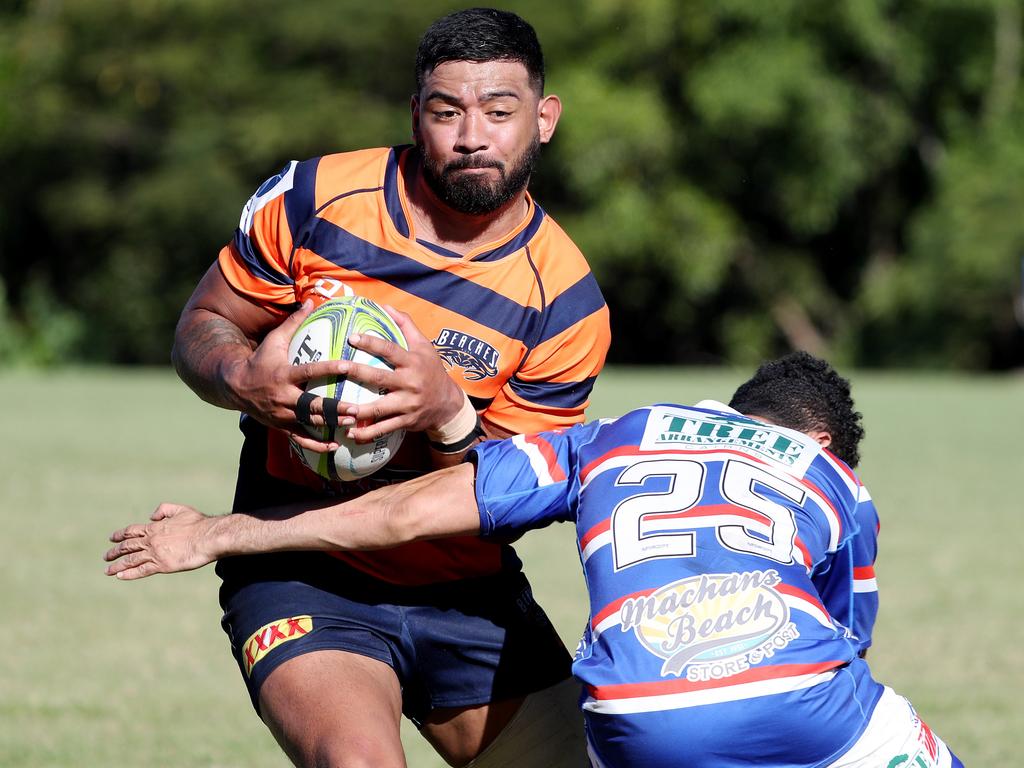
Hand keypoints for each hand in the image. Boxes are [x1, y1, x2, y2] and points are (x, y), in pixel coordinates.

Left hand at [104, 504, 219, 579]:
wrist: (207, 538)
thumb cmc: (198, 524)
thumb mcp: (180, 509)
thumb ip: (164, 510)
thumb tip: (151, 516)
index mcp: (155, 527)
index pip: (132, 531)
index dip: (120, 535)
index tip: (112, 538)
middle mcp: (151, 541)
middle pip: (127, 546)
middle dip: (115, 551)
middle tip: (106, 556)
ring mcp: (155, 554)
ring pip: (131, 560)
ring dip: (117, 565)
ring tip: (108, 570)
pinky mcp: (161, 566)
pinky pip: (141, 570)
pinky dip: (129, 574)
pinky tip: (120, 576)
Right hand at [224, 300, 347, 452]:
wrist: (234, 386)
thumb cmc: (259, 360)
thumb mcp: (274, 340)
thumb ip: (294, 323)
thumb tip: (311, 300)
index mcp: (283, 375)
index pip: (309, 371)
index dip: (328, 369)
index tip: (348, 367)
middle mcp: (283, 397)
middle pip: (312, 404)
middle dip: (335, 408)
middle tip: (357, 408)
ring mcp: (282, 415)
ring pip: (310, 423)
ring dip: (331, 426)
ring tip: (353, 425)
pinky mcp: (282, 427)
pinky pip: (301, 439)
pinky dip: (317, 444)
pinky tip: (336, 446)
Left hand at [334, 306, 465, 443]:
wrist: (449, 403)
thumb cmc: (431, 370)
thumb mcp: (424, 345)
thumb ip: (406, 325)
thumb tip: (385, 306)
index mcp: (413, 362)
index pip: (390, 349)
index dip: (371, 342)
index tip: (352, 337)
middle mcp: (410, 383)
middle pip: (380, 377)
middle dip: (357, 372)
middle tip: (336, 367)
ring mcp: (408, 404)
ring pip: (380, 408)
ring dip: (359, 410)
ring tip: (340, 409)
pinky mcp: (406, 421)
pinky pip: (384, 428)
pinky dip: (368, 432)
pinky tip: (351, 433)